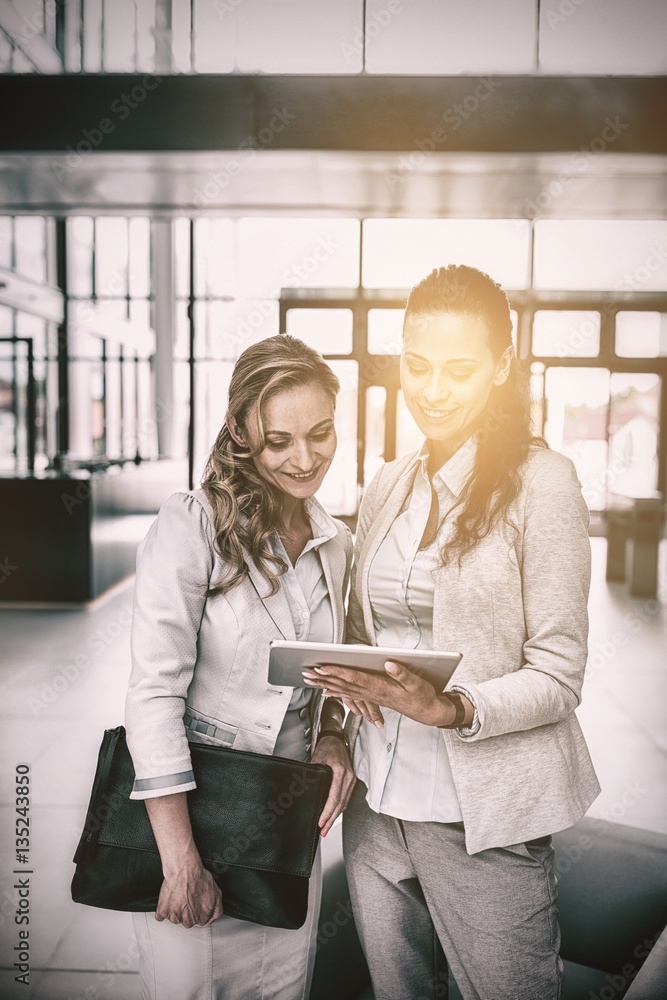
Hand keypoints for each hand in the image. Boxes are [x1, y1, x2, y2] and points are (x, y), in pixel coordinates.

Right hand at [156, 857, 223, 926]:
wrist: (184, 870)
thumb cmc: (199, 879)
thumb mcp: (217, 894)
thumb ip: (217, 910)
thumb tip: (212, 919)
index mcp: (202, 918)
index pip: (201, 921)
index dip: (199, 910)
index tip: (196, 902)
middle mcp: (188, 920)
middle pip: (187, 921)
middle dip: (187, 912)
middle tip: (187, 898)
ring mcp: (175, 917)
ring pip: (175, 918)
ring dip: (175, 910)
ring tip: (178, 896)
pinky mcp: (163, 911)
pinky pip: (161, 916)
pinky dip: (163, 910)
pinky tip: (168, 901)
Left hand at [303, 661, 458, 727]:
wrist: (426, 711)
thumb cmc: (421, 696)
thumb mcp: (417, 683)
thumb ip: (402, 673)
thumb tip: (389, 663)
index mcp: (380, 686)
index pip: (354, 677)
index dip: (337, 671)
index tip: (322, 666)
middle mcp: (371, 692)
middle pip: (343, 684)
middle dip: (324, 678)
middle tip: (307, 672)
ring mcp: (370, 696)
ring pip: (343, 689)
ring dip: (325, 684)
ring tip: (310, 679)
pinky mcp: (371, 697)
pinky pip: (349, 694)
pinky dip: (336, 691)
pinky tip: (326, 690)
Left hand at [310, 734, 356, 836]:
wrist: (336, 738)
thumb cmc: (326, 747)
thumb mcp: (316, 759)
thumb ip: (313, 775)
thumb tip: (306, 791)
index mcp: (340, 771)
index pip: (334, 798)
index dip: (328, 812)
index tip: (321, 822)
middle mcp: (348, 777)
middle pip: (340, 804)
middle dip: (331, 820)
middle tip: (323, 831)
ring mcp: (351, 779)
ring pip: (344, 803)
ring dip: (335, 817)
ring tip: (327, 827)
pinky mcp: (351, 780)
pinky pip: (346, 798)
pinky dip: (339, 809)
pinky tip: (333, 815)